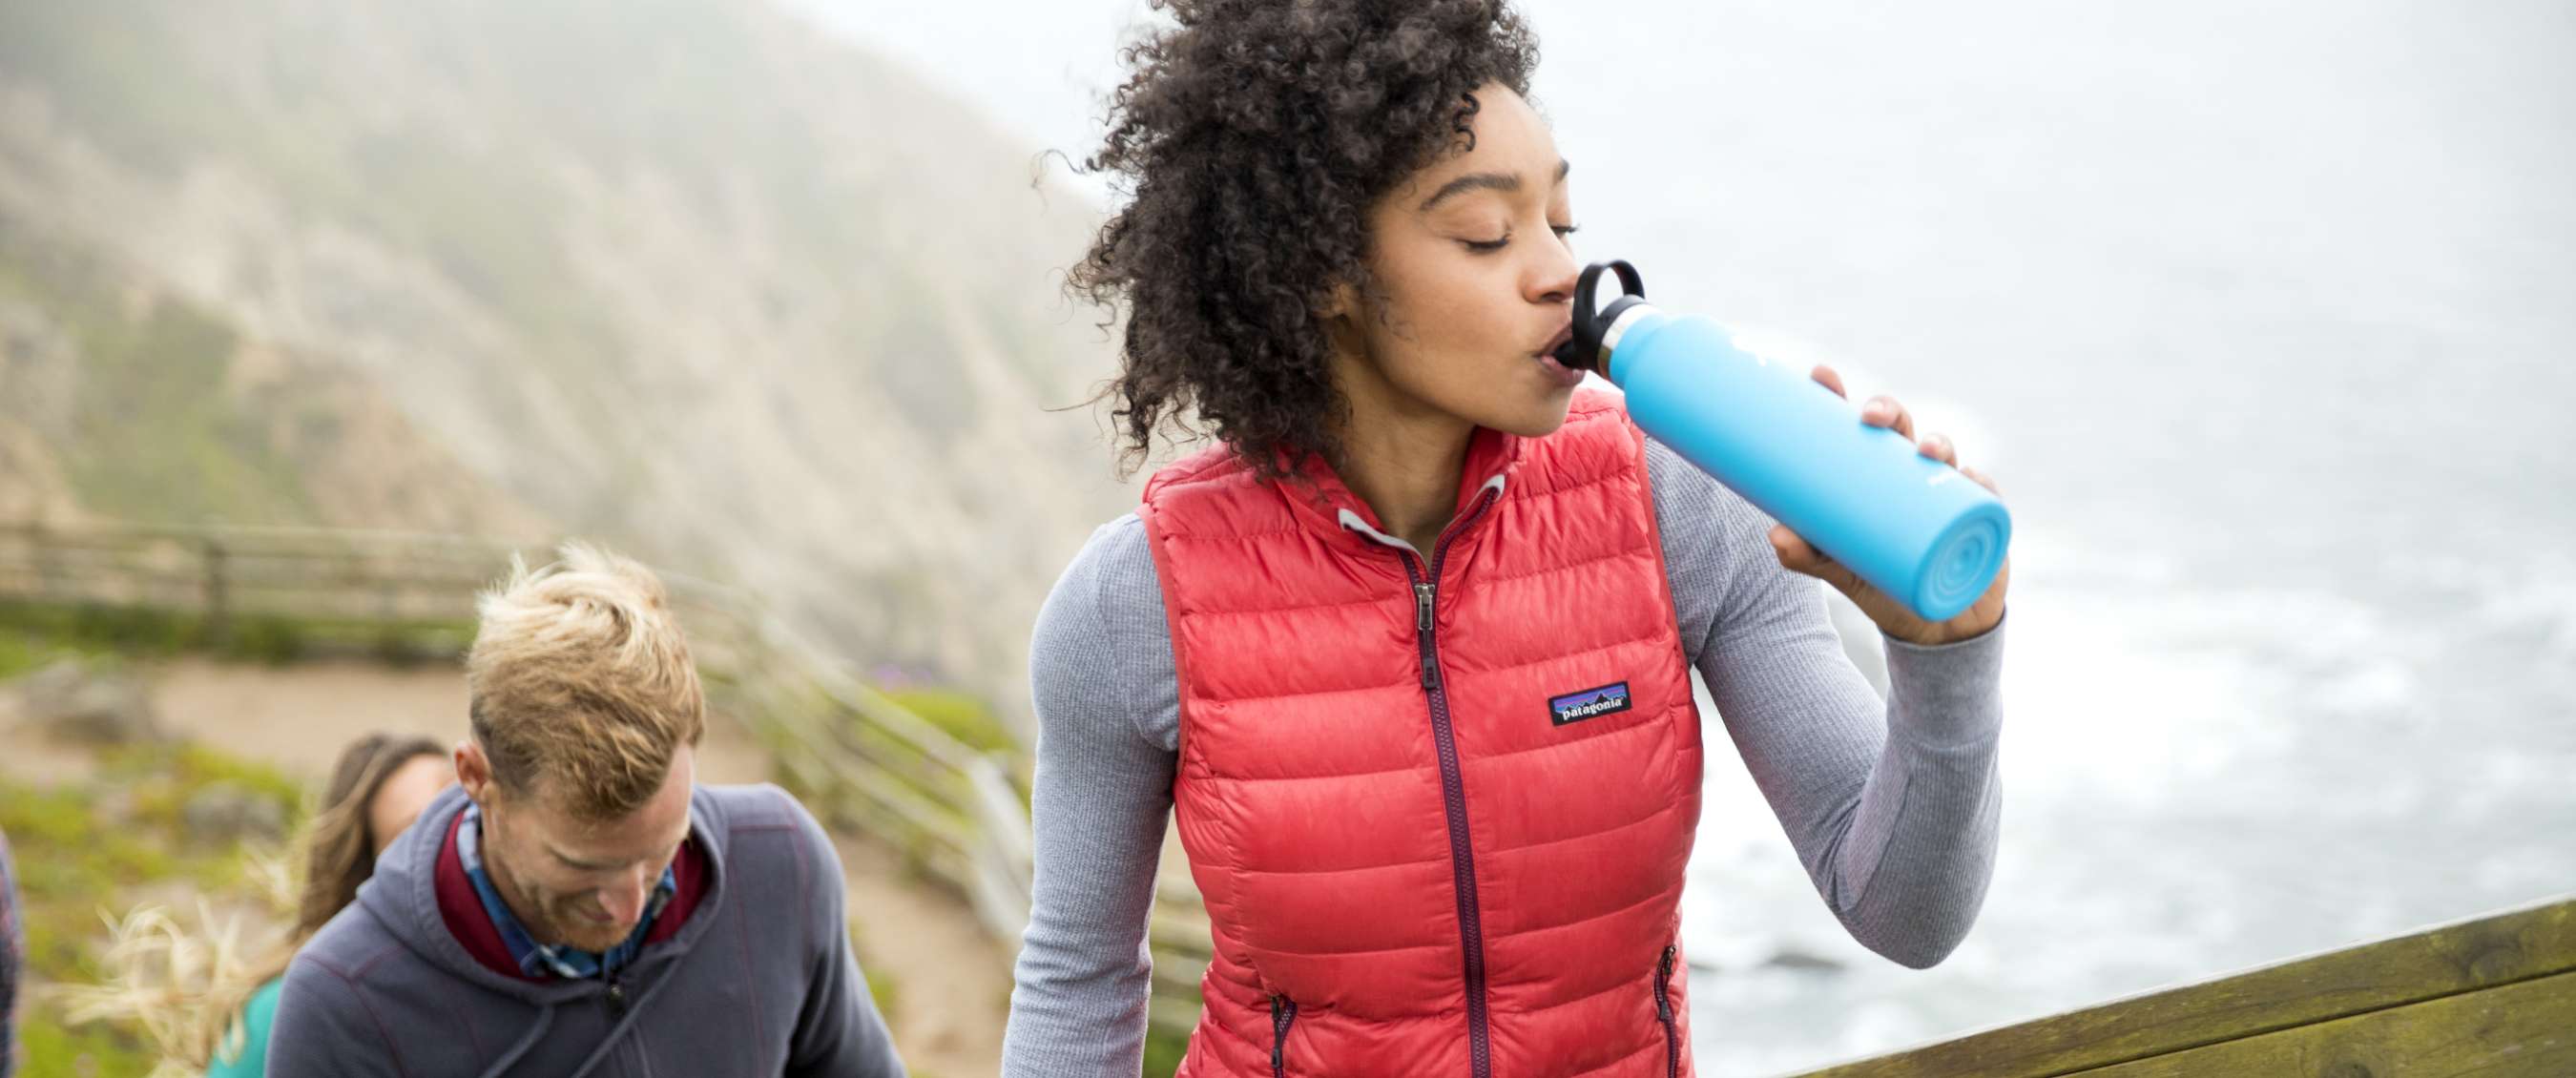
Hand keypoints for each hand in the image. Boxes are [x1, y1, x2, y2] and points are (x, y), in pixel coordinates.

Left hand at [1768, 363, 2009, 646]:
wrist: (1933, 622)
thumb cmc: (1881, 583)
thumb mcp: (1841, 570)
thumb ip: (1808, 556)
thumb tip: (1775, 536)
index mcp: (1871, 473)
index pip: (1854, 428)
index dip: (1839, 398)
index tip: (1821, 375)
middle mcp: (1908, 472)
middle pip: (1899, 427)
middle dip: (1887, 410)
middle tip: (1869, 416)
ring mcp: (1946, 489)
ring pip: (1943, 451)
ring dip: (1937, 442)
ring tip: (1925, 451)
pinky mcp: (1979, 515)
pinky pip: (1982, 491)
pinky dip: (1977, 481)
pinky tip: (1970, 477)